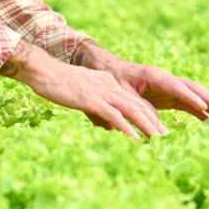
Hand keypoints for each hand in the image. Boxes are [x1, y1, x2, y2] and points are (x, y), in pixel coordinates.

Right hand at [0, 40, 167, 139]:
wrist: (41, 69)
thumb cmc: (55, 82)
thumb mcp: (80, 93)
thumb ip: (96, 105)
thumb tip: (108, 122)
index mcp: (107, 82)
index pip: (132, 99)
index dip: (147, 114)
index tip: (158, 128)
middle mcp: (108, 85)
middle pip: (137, 104)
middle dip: (153, 122)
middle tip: (167, 138)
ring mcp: (100, 91)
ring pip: (131, 109)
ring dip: (147, 125)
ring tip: (159, 139)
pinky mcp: (90, 99)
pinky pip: (113, 114)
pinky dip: (126, 127)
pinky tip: (134, 138)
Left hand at [74, 40, 208, 120]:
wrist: (105, 70)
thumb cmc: (111, 80)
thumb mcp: (120, 94)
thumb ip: (136, 109)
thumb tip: (152, 130)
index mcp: (151, 76)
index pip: (173, 86)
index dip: (187, 96)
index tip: (201, 105)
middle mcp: (163, 80)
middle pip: (190, 88)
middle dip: (208, 99)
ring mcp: (167, 88)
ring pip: (192, 94)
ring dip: (208, 105)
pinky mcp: (167, 96)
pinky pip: (187, 103)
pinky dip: (199, 111)